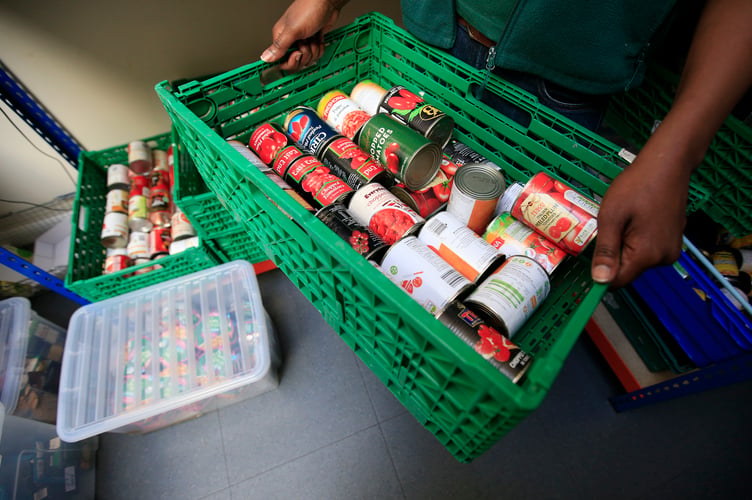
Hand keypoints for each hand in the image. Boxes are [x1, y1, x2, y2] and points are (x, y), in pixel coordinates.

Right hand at [260, 0, 344, 71]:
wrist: (327, 3)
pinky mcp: (313, 40)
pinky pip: (316, 54)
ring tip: (313, 37)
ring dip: (314, 50)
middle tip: (306, 42)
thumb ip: (280, 46)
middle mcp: (291, 40)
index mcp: (281, 37)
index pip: (281, 60)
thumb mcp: (293, 30)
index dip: (290, 61)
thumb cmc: (309, 9)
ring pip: (308, 58)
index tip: (297, 53)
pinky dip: (320, 48)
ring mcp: (303, 41)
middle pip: (296, 61)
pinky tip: (319, 38)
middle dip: (305, 54)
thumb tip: (265, 57)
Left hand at [590, 149, 690, 287]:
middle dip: (614, 253)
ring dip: (625, 245)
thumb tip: (600, 280)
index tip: (593, 253)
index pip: (617, 282)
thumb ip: (606, 250)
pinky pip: (648, 250)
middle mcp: (663, 258)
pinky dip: (637, 240)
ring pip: (636, 260)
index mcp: (647, 255)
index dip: (600, 273)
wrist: (668, 164)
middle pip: (627, 270)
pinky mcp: (673, 241)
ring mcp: (671, 250)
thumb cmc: (637, 186)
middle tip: (613, 225)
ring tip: (627, 219)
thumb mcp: (611, 217)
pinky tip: (637, 219)